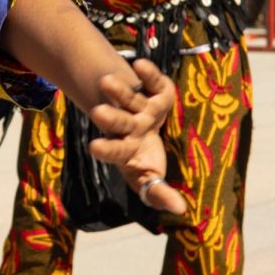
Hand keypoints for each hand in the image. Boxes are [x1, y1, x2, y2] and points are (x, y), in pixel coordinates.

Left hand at [86, 59, 186, 215]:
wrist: (145, 123)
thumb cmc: (145, 156)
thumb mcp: (150, 176)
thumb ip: (159, 191)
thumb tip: (180, 210)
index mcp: (128, 150)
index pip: (117, 152)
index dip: (108, 150)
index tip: (94, 147)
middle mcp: (132, 127)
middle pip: (120, 123)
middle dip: (110, 118)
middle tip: (97, 112)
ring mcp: (143, 108)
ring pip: (129, 99)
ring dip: (119, 91)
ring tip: (105, 81)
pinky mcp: (158, 92)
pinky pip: (153, 82)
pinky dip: (148, 73)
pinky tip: (139, 63)